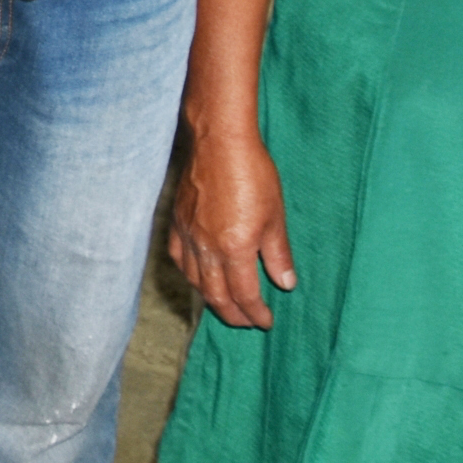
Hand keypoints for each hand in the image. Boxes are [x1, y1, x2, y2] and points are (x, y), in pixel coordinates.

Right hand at [166, 126, 295, 328]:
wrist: (219, 141)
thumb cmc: (253, 174)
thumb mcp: (275, 216)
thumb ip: (278, 254)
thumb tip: (285, 283)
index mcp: (234, 249)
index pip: (244, 295)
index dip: (255, 313)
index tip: (266, 320)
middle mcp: (206, 248)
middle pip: (216, 295)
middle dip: (233, 314)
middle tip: (247, 321)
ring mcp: (188, 235)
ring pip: (194, 281)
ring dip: (211, 298)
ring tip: (225, 303)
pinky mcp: (177, 222)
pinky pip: (179, 259)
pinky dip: (190, 275)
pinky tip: (198, 275)